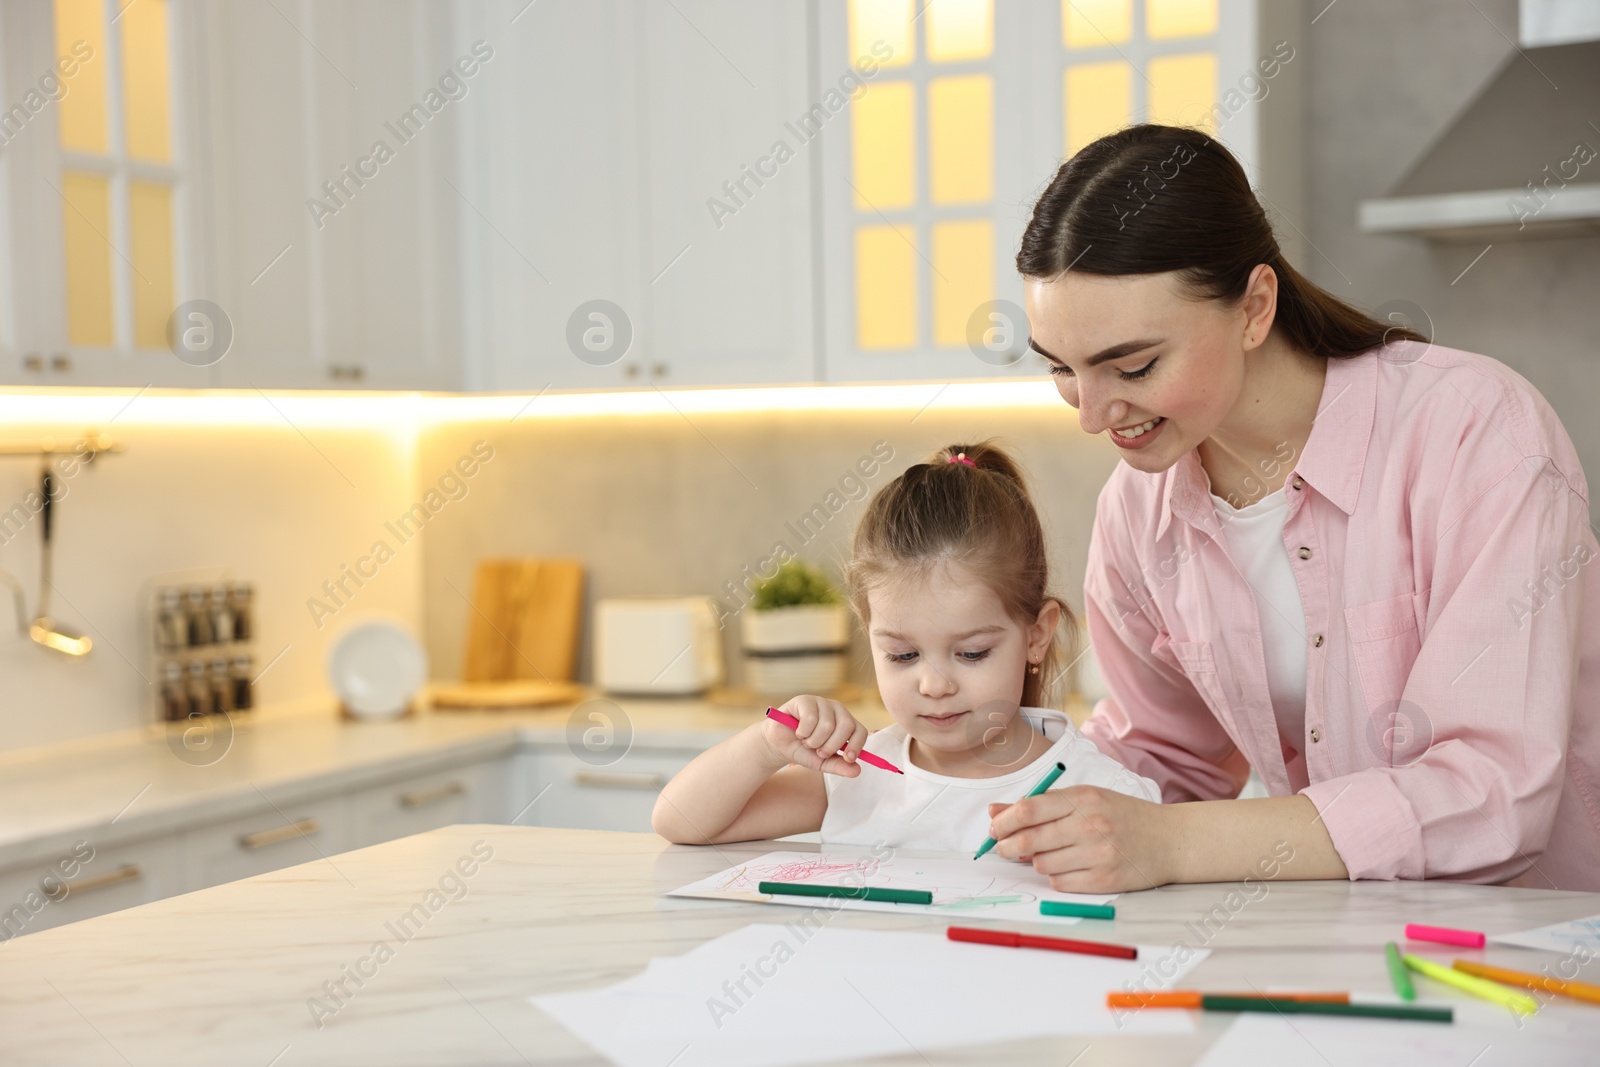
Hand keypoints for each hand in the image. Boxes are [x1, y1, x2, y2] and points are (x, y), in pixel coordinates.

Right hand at [761, 696, 868, 776]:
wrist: (780, 745)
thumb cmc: (804, 751)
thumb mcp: (823, 763)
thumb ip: (839, 766)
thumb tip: (857, 771)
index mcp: (845, 723)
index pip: (860, 731)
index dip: (856, 745)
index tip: (848, 758)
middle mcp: (836, 710)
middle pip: (846, 726)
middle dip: (831, 745)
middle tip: (819, 751)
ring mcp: (821, 703)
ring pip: (827, 725)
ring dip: (814, 741)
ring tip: (806, 741)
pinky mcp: (805, 700)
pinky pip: (810, 718)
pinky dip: (803, 732)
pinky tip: (798, 732)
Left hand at [986, 785, 1172, 892]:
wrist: (1169, 840)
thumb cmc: (1122, 816)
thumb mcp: (1085, 798)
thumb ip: (1041, 804)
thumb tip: (995, 811)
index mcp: (1083, 798)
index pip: (1028, 810)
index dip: (1003, 822)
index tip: (994, 828)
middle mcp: (1090, 825)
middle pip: (1029, 840)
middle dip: (1007, 846)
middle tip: (1003, 848)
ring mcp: (1098, 855)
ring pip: (1041, 864)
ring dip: (1036, 861)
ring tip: (1049, 853)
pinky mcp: (1104, 881)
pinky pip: (1059, 883)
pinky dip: (1056, 877)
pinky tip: (1067, 867)